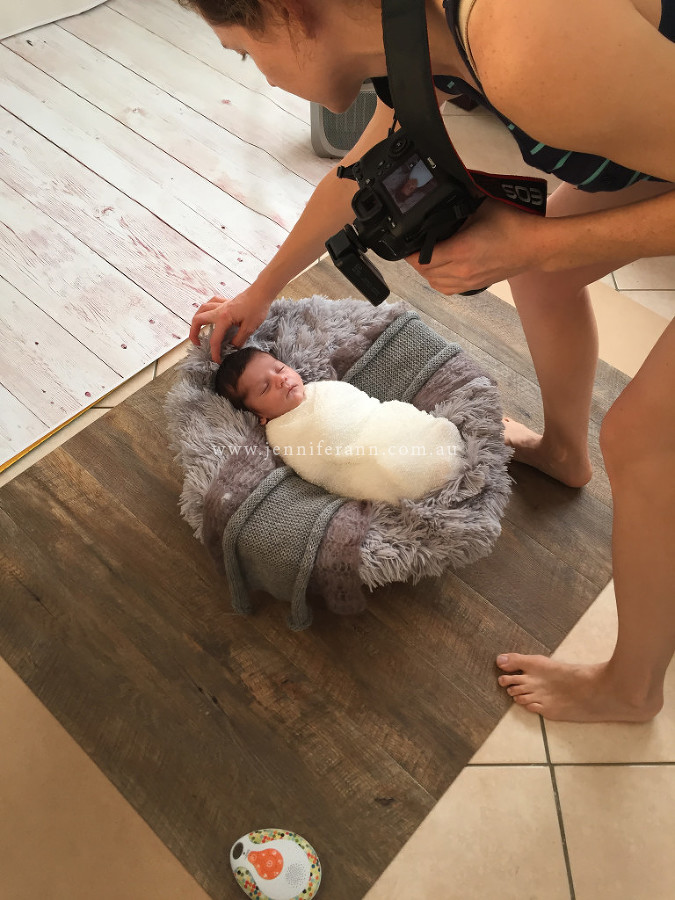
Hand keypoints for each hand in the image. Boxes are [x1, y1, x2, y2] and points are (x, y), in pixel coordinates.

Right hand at [189, 285, 273, 362]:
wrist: (261, 293)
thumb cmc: (257, 308)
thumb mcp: (249, 328)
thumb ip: (239, 339)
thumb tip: (232, 347)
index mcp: (224, 318)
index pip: (215, 339)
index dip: (215, 352)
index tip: (217, 360)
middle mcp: (219, 310)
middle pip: (198, 320)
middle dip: (194, 333)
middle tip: (197, 343)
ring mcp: (221, 304)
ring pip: (201, 309)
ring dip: (197, 320)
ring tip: (198, 329)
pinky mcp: (226, 301)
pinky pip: (211, 303)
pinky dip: (206, 309)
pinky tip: (209, 313)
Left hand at [405, 199, 549, 293]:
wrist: (536, 246)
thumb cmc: (513, 223)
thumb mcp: (482, 206)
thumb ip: (458, 206)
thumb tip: (439, 201)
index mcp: (460, 250)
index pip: (422, 258)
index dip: (409, 251)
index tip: (406, 240)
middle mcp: (461, 270)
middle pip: (425, 272)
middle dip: (416, 260)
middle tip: (415, 244)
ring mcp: (468, 281)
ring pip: (434, 283)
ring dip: (426, 272)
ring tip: (426, 256)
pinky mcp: (475, 286)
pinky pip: (447, 289)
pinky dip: (438, 280)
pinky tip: (440, 268)